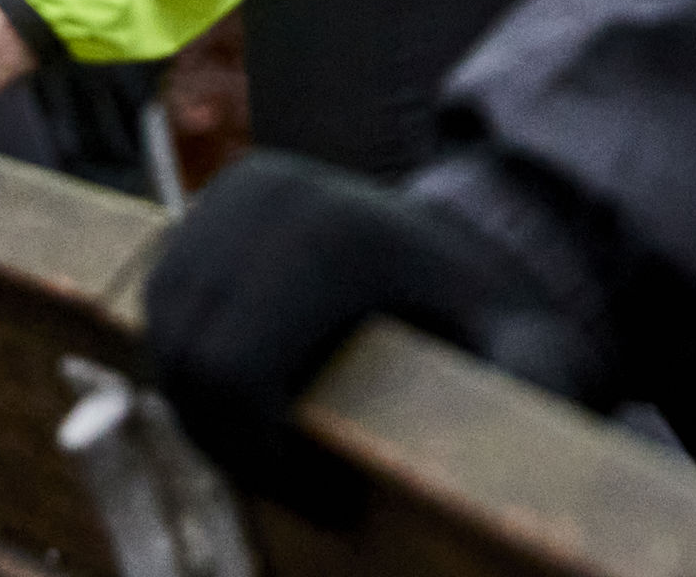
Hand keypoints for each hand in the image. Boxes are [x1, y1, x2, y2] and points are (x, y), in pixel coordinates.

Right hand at [144, 152, 605, 521]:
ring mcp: (225, 192)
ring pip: (167, 337)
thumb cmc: (491, 316)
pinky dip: (191, 369)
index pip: (237, 373)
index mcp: (332, 232)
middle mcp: (265, 195)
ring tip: (283, 453)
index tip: (335, 501)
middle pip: (190, 359)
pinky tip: (256, 405)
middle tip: (302, 491)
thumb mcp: (533, 350)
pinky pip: (163, 310)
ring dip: (207, 414)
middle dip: (232, 447)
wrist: (456, 241)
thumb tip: (524, 442)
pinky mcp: (202, 205)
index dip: (266, 461)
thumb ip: (533, 385)